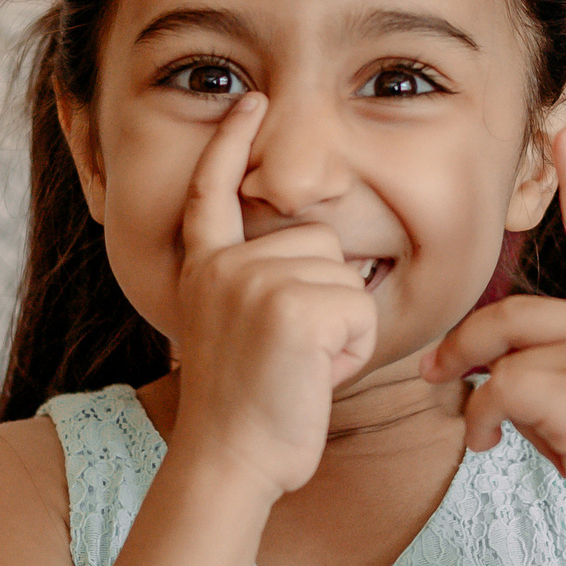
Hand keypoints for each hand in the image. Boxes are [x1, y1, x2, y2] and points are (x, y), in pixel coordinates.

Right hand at [168, 95, 377, 500]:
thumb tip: (319, 251)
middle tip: (289, 355)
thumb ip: (259, 282)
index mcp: (206, 266)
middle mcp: (224, 266)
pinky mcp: (293, 310)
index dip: (232, 144)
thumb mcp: (236, 329)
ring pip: (346, 275)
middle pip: (320, 242)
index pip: (214, 191)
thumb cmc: (247, 409)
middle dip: (326, 297)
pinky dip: (354, 350)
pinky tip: (315, 377)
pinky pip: (359, 309)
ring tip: (299, 366)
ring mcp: (255, 283)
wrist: (230, 462)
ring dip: (341, 326)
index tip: (248, 103)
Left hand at [426, 125, 565, 565]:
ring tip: (477, 432)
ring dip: (471, 392)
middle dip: (464, 344)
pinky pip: (499, 391)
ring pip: (501, 350)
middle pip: (512, 309)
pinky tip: (489, 448)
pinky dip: (480, 423)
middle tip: (434, 374)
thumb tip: (491, 369)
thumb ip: (564, 361)